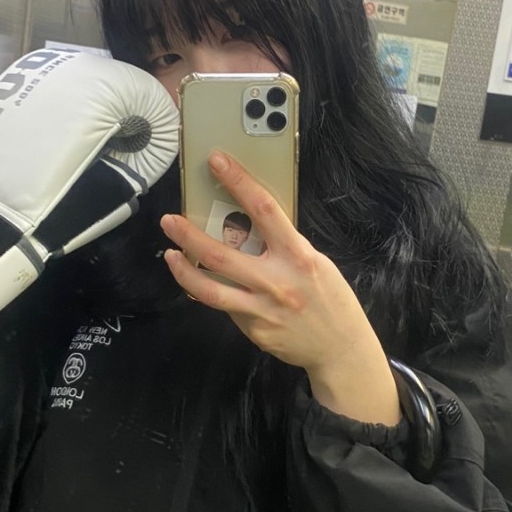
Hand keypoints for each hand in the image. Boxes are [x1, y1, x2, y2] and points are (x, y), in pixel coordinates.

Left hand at [159, 152, 400, 425]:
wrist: (342, 349)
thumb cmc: (331, 300)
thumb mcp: (317, 263)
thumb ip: (284, 248)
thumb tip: (249, 227)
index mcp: (298, 256)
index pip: (264, 210)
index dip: (238, 182)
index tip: (217, 162)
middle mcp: (277, 282)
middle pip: (221, 255)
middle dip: (189, 235)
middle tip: (169, 220)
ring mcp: (262, 310)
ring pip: (210, 290)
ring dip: (184, 271)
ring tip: (170, 254)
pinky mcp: (254, 330)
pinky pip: (227, 308)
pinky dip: (214, 293)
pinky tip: (204, 285)